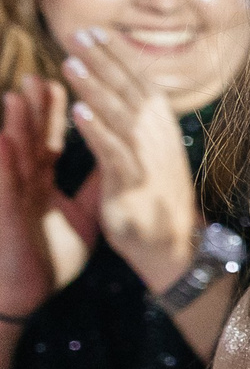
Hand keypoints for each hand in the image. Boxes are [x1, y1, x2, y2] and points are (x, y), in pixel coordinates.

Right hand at [0, 76, 85, 318]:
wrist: (27, 293)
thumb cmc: (49, 256)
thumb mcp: (82, 215)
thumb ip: (98, 185)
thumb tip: (119, 160)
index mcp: (42, 182)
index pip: (50, 139)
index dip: (58, 112)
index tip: (67, 80)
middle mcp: (24, 184)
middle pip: (31, 139)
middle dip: (35, 108)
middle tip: (40, 74)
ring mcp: (13, 198)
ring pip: (14, 156)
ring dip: (16, 126)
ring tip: (18, 94)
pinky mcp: (6, 215)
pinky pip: (4, 186)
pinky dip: (4, 164)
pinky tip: (4, 142)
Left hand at [62, 30, 203, 294]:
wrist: (174, 247)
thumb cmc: (157, 198)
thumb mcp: (152, 154)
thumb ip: (137, 124)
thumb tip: (121, 94)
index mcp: (163, 129)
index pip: (141, 82)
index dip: (120, 55)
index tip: (97, 31)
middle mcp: (159, 139)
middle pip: (129, 91)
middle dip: (104, 61)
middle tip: (77, 34)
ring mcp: (148, 161)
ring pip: (120, 116)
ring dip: (96, 87)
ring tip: (71, 63)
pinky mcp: (134, 185)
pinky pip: (113, 152)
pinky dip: (97, 130)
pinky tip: (79, 112)